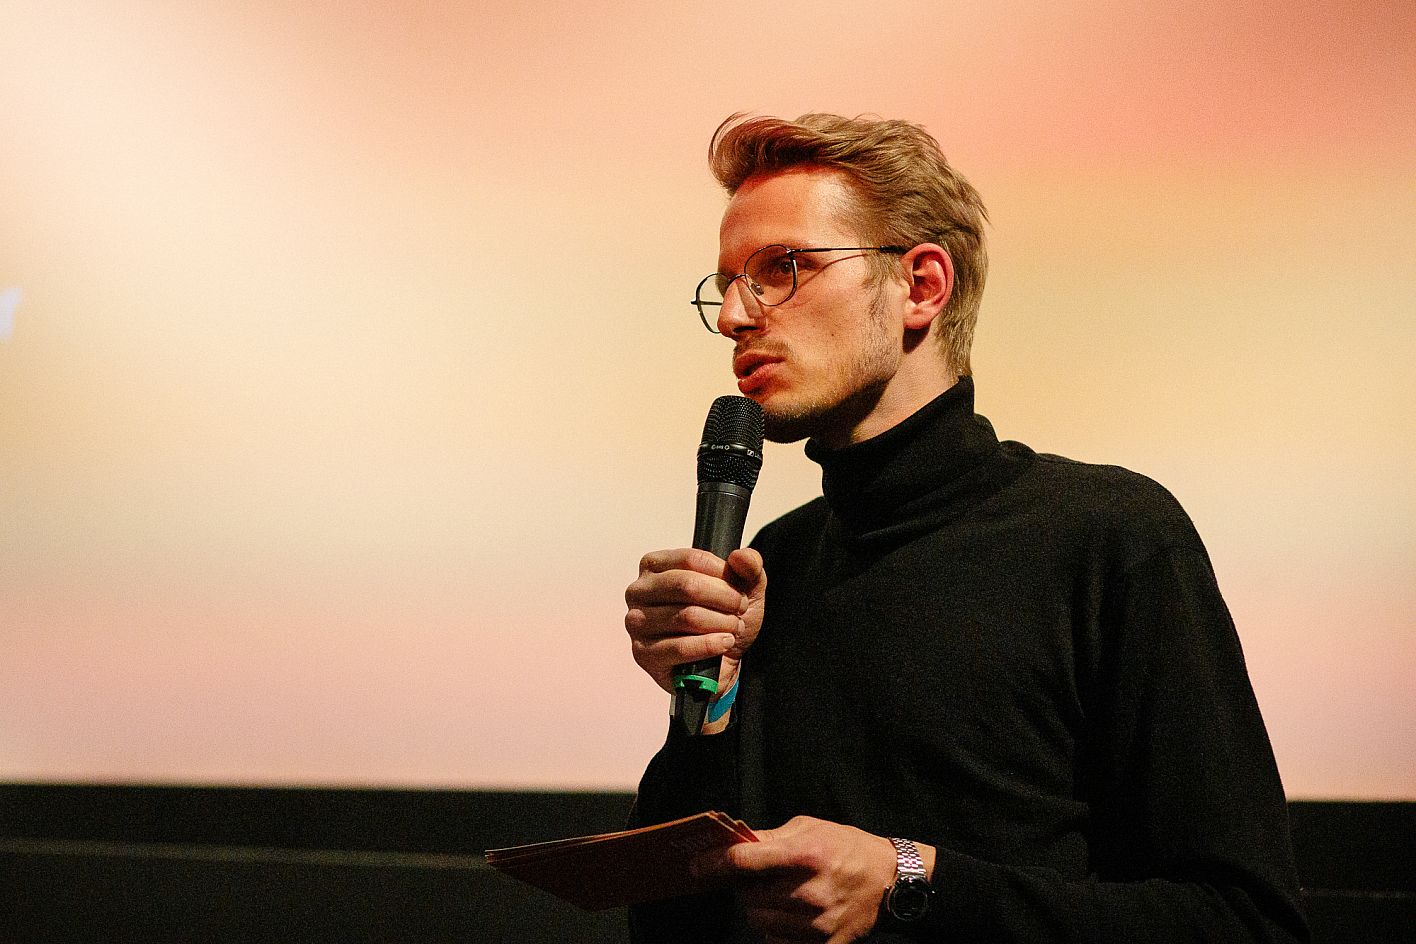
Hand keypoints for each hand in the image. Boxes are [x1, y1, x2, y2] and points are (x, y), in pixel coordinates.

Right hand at [624, 547, 765, 693]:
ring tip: (733, 628)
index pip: (691, 559)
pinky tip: (724, 643)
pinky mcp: (643, 653)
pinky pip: (681, 647)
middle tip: (740, 610)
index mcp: (655, 566)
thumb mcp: (744, 588)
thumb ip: (748, 565)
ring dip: (721, 623)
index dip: (723, 574)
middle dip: (724, 599)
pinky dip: (709, 645)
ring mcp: (637, 623)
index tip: (739, 589)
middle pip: (688, 586)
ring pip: (687, 617)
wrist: (722, 662)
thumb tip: (740, 557)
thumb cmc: (723, 619)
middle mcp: (638, 591)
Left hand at [700, 816, 898, 943]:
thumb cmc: (847, 846)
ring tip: (773, 895)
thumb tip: (734, 844)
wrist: (891, 881)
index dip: (713, 864)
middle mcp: (808, 891)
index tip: (696, 866)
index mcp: (804, 855)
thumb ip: (771, 838)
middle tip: (751, 879)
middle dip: (742, 887)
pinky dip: (775, 930)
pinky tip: (787, 914)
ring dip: (757, 909)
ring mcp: (817, 923)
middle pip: (748, 896)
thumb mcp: (811, 828)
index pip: (744, 861)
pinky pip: (779, 942)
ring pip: (760, 922)